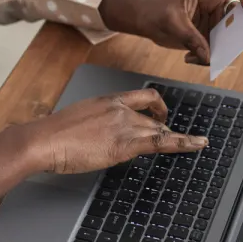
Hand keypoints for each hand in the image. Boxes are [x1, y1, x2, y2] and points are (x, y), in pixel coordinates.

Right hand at [28, 89, 205, 174]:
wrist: (44, 140)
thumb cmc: (53, 135)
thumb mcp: (77, 121)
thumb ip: (94, 124)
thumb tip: (99, 134)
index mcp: (107, 100)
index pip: (141, 96)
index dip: (157, 105)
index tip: (161, 114)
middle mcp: (119, 108)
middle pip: (152, 118)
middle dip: (164, 129)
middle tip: (174, 139)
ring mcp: (123, 125)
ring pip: (158, 131)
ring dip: (175, 139)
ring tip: (192, 144)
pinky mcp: (125, 143)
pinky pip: (162, 142)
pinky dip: (184, 143)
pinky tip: (197, 145)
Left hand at [98, 0, 242, 65]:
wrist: (147, 21)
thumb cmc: (158, 12)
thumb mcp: (172, 23)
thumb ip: (191, 38)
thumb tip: (208, 57)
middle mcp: (215, 6)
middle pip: (239, 16)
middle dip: (236, 33)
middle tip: (225, 47)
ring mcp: (214, 22)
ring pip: (230, 37)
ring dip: (220, 50)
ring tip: (198, 57)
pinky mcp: (210, 37)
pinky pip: (217, 50)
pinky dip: (207, 58)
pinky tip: (188, 58)